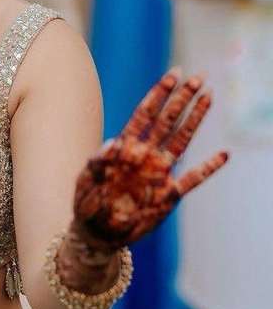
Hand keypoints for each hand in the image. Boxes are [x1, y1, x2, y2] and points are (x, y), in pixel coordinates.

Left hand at [71, 70, 227, 252]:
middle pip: (166, 121)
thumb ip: (98, 161)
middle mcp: (144, 156)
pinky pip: (192, 180)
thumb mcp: (86, 180)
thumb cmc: (87, 202)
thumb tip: (113, 141)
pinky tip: (223, 155)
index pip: (144, 115)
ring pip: (181, 141)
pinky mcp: (168, 196)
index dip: (159, 94)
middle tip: (197, 77)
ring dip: (195, 120)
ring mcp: (158, 174)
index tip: (173, 75)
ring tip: (209, 97)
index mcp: (124, 148)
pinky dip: (208, 168)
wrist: (96, 232)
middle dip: (181, 98)